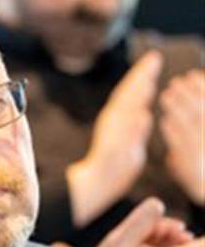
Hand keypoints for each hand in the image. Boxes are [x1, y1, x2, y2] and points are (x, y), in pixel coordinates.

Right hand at [69, 51, 161, 224]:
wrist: (92, 189)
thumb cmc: (111, 170)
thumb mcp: (130, 146)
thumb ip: (136, 130)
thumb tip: (145, 114)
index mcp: (119, 122)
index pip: (132, 94)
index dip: (142, 75)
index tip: (154, 57)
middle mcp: (113, 125)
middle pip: (127, 96)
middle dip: (140, 76)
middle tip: (154, 58)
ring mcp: (112, 138)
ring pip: (123, 112)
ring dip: (135, 95)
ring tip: (147, 78)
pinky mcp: (112, 154)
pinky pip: (123, 139)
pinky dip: (132, 128)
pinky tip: (142, 116)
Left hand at [157, 68, 204, 204]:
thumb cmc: (202, 158)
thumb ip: (201, 109)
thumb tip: (197, 86)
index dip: (204, 87)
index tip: (194, 75)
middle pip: (202, 110)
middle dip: (190, 94)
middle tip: (177, 81)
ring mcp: (203, 147)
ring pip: (192, 124)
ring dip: (179, 108)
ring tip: (167, 95)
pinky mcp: (192, 163)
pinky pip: (182, 145)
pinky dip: (173, 132)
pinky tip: (165, 121)